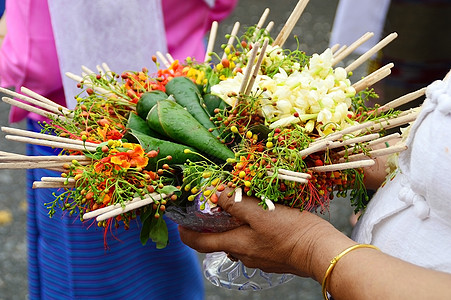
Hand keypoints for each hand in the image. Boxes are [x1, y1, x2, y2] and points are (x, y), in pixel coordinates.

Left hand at [178, 188, 343, 278]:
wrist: (322, 252)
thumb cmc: (291, 231)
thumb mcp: (261, 212)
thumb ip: (236, 203)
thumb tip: (215, 195)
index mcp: (236, 244)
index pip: (200, 243)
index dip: (186, 234)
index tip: (180, 223)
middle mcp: (243, 255)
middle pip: (219, 241)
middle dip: (212, 226)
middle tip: (212, 207)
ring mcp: (258, 258)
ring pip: (237, 241)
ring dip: (232, 226)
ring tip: (238, 208)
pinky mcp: (272, 257)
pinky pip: (253, 243)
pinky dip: (249, 231)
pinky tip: (261, 219)